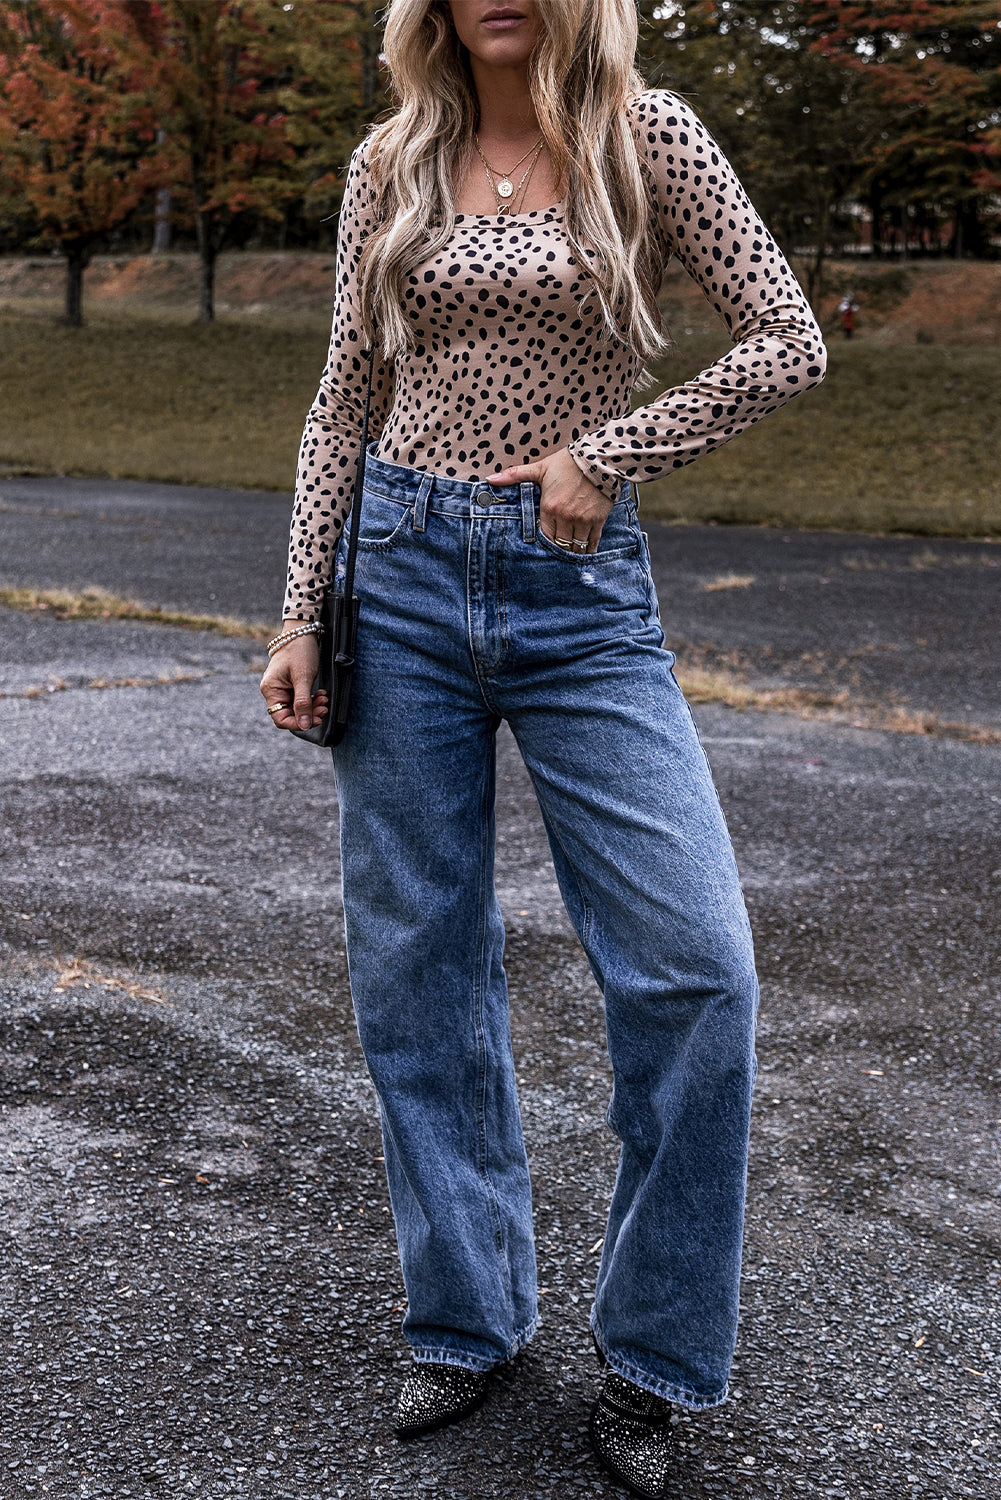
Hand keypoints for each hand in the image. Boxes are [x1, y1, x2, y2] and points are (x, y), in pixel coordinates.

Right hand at [259, 630, 327, 731]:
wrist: (302, 631)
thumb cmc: (299, 651)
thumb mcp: (303, 677)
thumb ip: (303, 703)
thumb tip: (304, 725)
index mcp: (271, 690)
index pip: (280, 718)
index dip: (297, 723)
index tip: (314, 721)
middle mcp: (274, 691)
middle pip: (290, 714)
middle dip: (308, 714)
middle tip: (324, 709)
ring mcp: (282, 688)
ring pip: (297, 708)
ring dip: (312, 707)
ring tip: (324, 700)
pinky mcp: (291, 685)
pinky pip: (301, 699)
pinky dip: (311, 699)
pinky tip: (321, 695)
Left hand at [487, 448, 612, 553]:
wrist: (599, 459)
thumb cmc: (568, 463)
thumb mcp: (540, 468)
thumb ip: (514, 475)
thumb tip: (490, 479)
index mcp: (549, 507)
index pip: (543, 536)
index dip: (544, 543)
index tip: (544, 547)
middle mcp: (565, 517)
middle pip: (559, 545)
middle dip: (557, 551)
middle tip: (555, 556)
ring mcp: (582, 520)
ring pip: (576, 547)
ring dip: (572, 553)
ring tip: (569, 557)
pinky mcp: (598, 520)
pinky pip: (592, 542)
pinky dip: (588, 550)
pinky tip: (585, 554)